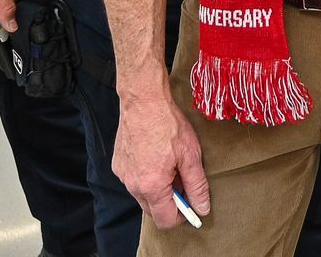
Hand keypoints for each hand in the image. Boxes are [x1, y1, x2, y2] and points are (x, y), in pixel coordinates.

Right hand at [114, 84, 210, 229]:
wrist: (143, 100)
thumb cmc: (168, 124)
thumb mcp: (190, 155)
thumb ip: (197, 185)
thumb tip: (202, 208)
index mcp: (152, 186)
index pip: (165, 220)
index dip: (182, 216)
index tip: (191, 205)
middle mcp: (133, 185)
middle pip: (152, 210)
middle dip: (170, 202)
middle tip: (183, 181)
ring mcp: (123, 175)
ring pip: (143, 195)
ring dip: (157, 188)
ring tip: (170, 164)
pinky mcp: (118, 164)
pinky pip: (134, 180)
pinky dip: (146, 176)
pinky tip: (155, 156)